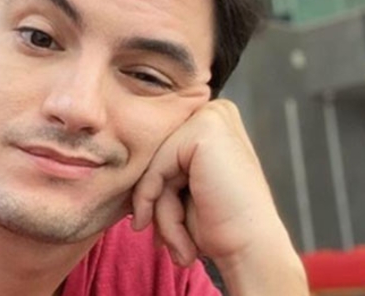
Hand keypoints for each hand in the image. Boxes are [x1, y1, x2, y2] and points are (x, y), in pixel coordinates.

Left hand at [130, 99, 306, 294]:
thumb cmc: (220, 226)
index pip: (159, 151)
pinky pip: (156, 168)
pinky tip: (176, 233)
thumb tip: (113, 155)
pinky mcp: (204, 130)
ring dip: (160, 211)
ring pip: (153, 163)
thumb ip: (159, 167)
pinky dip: (156, 202)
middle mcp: (214, 111)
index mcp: (211, 122)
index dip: (154, 192)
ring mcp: (211, 116)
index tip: (153, 228)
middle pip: (155, 155)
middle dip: (157, 203)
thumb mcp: (182, 188)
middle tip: (168, 243)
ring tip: (180, 242)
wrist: (251, 251)